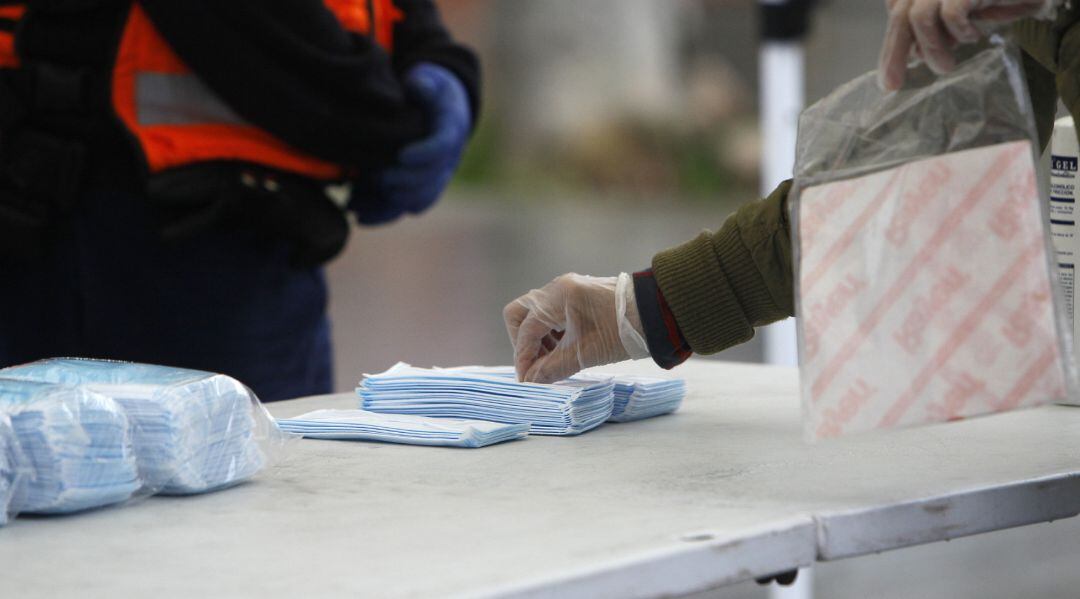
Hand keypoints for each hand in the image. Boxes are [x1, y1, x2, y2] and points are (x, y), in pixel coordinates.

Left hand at [355, 62, 471, 224]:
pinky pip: (404, 208)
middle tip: (377, 178)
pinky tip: (358, 214)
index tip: (402, 155)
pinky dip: (382, 214)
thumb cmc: (429, 90)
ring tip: (356, 202)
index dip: (425, 154)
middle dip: (403, 182)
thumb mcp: (429, 78)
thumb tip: (417, 84)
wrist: (437, 110)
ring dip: (389, 204)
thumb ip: (424, 82)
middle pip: (430, 179)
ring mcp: (434, 178)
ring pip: (417, 200)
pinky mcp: (418, 189)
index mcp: (451, 128)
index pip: (443, 145)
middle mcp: (448, 159)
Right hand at [503, 273, 647, 383]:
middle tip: (535, 365)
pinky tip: (562, 349)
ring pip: (534, 313)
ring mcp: (567, 289)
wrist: (656, 312)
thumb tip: (530, 381)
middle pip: (520, 313)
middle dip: (522, 342)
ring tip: (551, 361)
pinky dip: (550, 332)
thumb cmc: (623, 331)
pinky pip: (550, 312)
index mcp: (558, 297)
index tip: (526, 380)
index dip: (523, 357)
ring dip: (537, 338)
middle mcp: (558, 288)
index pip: (526, 330)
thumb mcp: (586, 353)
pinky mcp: (576, 295)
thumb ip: (553, 368)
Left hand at [878, 0, 1056, 89]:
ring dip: (931, 49)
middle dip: (893, 55)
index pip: (896, 12)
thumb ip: (932, 29)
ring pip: (919, 17)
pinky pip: (951, 14)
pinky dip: (959, 31)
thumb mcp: (958, 15)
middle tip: (892, 85)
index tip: (891, 76)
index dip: (891, 45)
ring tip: (945, 66)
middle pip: (901, 17)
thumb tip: (912, 53)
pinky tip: (973, 35)